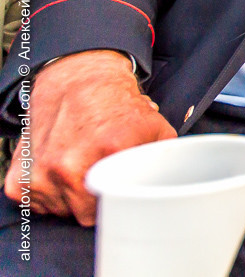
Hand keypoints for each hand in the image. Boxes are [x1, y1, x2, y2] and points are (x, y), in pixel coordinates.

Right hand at [3, 50, 176, 225]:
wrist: (79, 80)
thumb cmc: (116, 105)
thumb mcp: (156, 127)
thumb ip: (164, 159)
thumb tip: (172, 180)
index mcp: (112, 151)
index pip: (118, 205)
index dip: (120, 200)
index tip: (121, 188)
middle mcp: (73, 165)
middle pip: (87, 215)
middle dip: (96, 199)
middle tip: (100, 173)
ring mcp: (43, 173)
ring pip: (61, 210)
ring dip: (71, 196)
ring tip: (81, 165)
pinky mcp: (21, 178)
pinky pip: (37, 203)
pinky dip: (48, 191)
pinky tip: (60, 168)